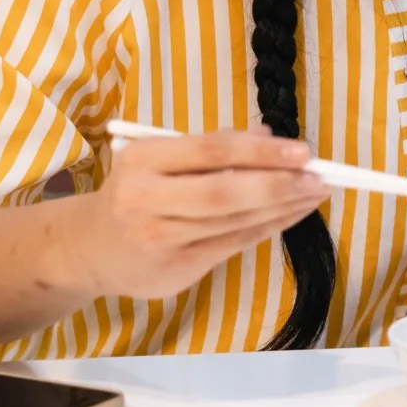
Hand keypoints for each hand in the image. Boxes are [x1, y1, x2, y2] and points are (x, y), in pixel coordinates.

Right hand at [61, 127, 328, 300]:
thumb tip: (273, 137)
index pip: (211, 150)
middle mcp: (145, 199)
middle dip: (279, 184)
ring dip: (283, 207)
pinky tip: (292, 214)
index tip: (302, 151)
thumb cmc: (137, 192)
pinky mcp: (173, 269)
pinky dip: (269, 227)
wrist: (86, 249)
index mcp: (142, 160)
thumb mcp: (161, 159)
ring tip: (316, 194)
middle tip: (320, 177)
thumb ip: (213, 147)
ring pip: (233, 221)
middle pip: (223, 191)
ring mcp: (158, 239)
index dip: (261, 151)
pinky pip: (232, 244)